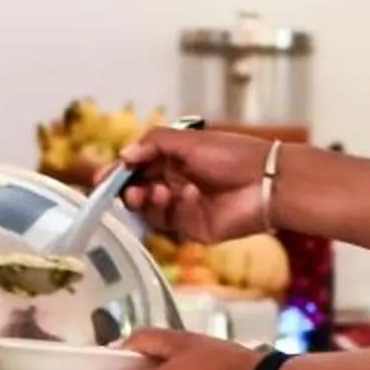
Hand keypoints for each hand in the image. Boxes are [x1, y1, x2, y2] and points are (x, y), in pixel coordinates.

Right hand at [121, 128, 271, 246]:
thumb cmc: (232, 155)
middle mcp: (174, 182)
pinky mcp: (193, 228)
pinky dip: (175, 207)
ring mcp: (182, 207)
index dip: (118, 172)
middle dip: (128, 190)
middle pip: (138, 190)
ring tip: (155, 192)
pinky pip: (171, 222)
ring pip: (149, 210)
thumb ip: (153, 143)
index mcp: (172, 159)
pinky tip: (190, 194)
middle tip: (129, 191)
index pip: (136, 167)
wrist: (267, 182)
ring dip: (146, 200)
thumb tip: (123, 156)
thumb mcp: (189, 141)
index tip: (102, 179)